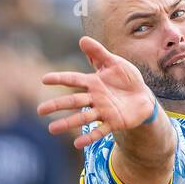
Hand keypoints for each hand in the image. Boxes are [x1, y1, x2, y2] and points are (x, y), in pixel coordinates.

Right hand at [37, 35, 156, 148]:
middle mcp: (95, 98)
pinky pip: (99, 131)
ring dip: (67, 123)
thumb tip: (82, 39)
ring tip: (52, 129)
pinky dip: (89, 137)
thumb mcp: (115, 63)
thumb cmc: (128, 78)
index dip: (59, 79)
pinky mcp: (113, 122)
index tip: (44, 80)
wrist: (144, 97)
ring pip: (82, 117)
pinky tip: (77, 143)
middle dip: (56, 105)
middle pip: (73, 101)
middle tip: (40, 110)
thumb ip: (99, 53)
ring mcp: (103, 111)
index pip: (73, 79)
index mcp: (93, 82)